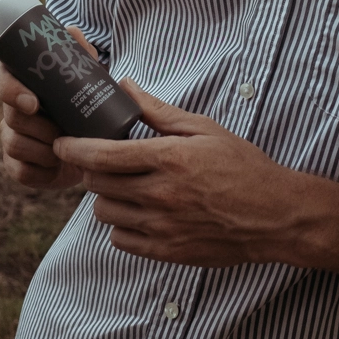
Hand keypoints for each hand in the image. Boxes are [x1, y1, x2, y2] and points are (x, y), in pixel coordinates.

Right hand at [0, 26, 94, 189]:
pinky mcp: (16, 166)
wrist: (94, 147)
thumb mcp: (87, 78)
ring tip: (67, 147)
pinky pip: (21, 171)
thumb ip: (79, 54)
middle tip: (65, 131)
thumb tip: (71, 32)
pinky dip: (44, 171)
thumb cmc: (85, 104)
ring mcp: (10, 138)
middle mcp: (10, 109)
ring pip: (14, 142)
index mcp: (21, 81)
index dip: (9, 89)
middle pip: (10, 114)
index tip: (34, 103)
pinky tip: (59, 167)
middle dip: (40, 126)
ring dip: (44, 149)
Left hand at [52, 79, 298, 266]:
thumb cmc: (242, 166)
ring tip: (124, 185)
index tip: (62, 142)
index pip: (103, 155)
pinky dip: (121, 225)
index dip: (74, 148)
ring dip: (106, 197)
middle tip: (105, 160)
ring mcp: (163, 227)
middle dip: (93, 169)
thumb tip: (125, 86)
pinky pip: (121, 240)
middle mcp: (160, 195)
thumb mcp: (203, 128)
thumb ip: (158, 110)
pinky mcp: (168, 252)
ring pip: (105, 213)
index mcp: (168, 159)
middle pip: (98, 184)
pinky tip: (138, 211)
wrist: (276, 215)